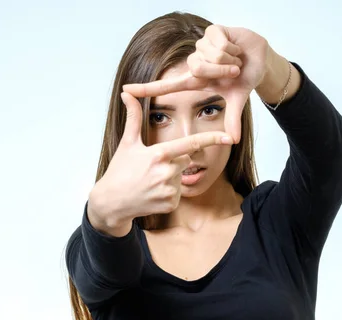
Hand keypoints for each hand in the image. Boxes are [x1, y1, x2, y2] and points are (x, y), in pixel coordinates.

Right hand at [88, 91, 232, 233]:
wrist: (112, 202)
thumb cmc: (119, 170)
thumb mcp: (127, 143)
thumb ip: (133, 117)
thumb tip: (126, 94)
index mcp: (159, 154)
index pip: (190, 144)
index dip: (212, 139)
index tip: (229, 137)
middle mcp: (166, 172)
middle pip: (185, 160)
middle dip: (174, 161)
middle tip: (152, 167)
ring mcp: (169, 190)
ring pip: (182, 177)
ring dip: (171, 178)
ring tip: (150, 182)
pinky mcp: (170, 204)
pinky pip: (178, 194)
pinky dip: (168, 193)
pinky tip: (153, 193)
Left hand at [122, 25, 270, 143]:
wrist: (261, 57)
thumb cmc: (245, 76)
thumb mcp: (237, 99)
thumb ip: (232, 119)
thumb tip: (233, 140)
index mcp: (195, 80)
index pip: (165, 86)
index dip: (145, 89)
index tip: (125, 91)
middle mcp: (194, 63)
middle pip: (197, 67)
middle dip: (221, 70)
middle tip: (233, 70)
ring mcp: (201, 46)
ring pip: (210, 55)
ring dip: (229, 59)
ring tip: (235, 58)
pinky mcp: (211, 30)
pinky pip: (219, 43)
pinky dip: (233, 48)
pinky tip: (236, 46)